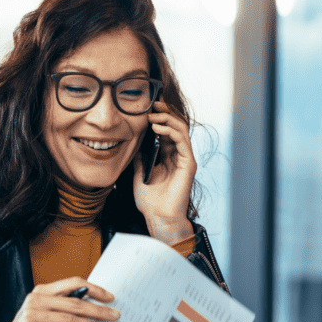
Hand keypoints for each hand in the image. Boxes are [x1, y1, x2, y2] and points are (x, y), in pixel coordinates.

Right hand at [0, 277, 119, 321]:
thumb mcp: (44, 315)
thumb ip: (62, 308)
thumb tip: (93, 309)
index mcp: (41, 291)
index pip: (73, 283)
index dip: (94, 289)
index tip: (110, 298)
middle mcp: (36, 300)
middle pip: (75, 302)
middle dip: (98, 310)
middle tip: (115, 316)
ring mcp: (32, 315)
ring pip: (70, 319)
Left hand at [132, 100, 195, 243]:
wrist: (159, 218)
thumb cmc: (150, 202)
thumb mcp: (139, 176)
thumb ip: (139, 160)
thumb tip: (133, 146)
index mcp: (167, 157)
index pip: (166, 130)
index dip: (158, 118)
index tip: (147, 107)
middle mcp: (178, 155)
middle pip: (175, 126)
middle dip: (165, 113)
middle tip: (153, 103)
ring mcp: (185, 159)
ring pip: (181, 130)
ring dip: (167, 119)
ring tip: (153, 114)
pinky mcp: (189, 164)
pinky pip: (182, 141)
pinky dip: (171, 131)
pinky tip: (158, 128)